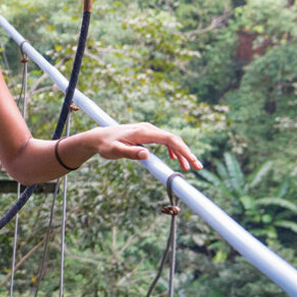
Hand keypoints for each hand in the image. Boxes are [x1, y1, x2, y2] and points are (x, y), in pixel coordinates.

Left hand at [82, 122, 201, 170]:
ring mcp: (148, 130)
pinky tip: (175, 158)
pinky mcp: (146, 134)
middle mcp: (148, 128)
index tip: (192, 162)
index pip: (170, 139)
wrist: (98, 137)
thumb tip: (147, 155)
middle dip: (187, 153)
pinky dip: (172, 149)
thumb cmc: (106, 145)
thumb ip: (130, 153)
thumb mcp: (115, 151)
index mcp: (144, 132)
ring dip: (181, 153)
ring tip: (190, 167)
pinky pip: (164, 141)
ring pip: (170, 140)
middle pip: (174, 139)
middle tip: (197, 168)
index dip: (183, 150)